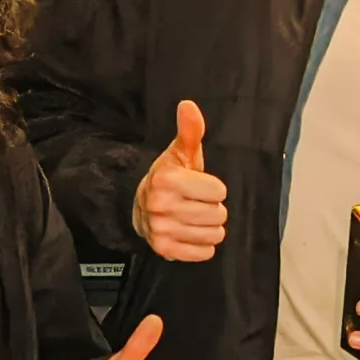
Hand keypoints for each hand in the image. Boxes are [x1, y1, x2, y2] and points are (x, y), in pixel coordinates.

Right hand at [133, 100, 226, 261]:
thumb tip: (189, 106)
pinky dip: (202, 246)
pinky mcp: (163, 249)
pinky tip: (190, 234)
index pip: (219, 191)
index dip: (213, 188)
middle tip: (196, 203)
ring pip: (214, 235)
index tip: (199, 186)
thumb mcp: (181, 153)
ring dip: (209, 228)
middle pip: (219, 214)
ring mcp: (161, 229)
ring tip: (193, 218)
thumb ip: (190, 131)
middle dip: (213, 209)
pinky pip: (204, 253)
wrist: (140, 206)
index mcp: (167, 179)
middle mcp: (161, 205)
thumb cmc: (169, 178)